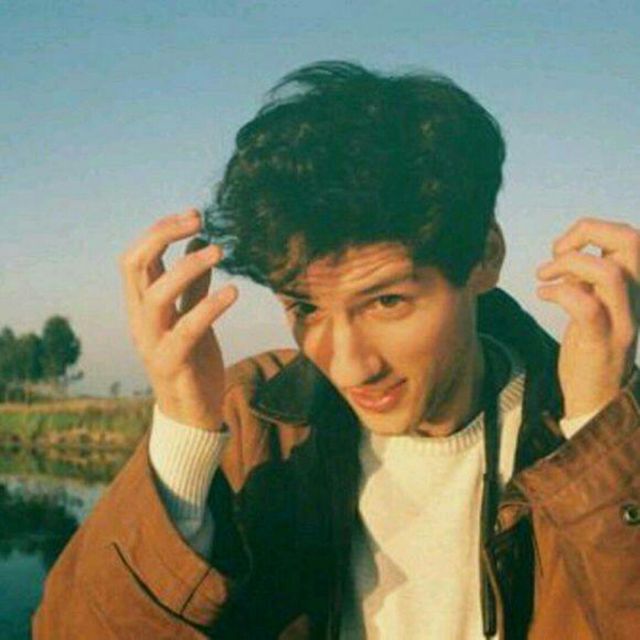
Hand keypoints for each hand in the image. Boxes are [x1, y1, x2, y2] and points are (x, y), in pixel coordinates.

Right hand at [119, 209, 237, 429]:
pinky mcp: (171, 364)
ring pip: (155, 296)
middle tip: (199, 219)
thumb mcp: (191, 315)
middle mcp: (140, 319)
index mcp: (142, 305)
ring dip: (186, 268)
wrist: (191, 413)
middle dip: (163, 235)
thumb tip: (198, 244)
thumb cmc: (192, 360)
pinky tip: (233, 292)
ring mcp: (152, 342)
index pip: (137, 257)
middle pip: (135, 266)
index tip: (195, 214)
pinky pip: (186, 331)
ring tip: (220, 250)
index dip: (160, 231)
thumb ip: (193, 285)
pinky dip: (208, 308)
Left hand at [537, 217, 639, 418]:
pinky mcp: (602, 342)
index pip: (633, 238)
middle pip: (632, 242)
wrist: (599, 401)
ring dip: (568, 264)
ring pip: (610, 273)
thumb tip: (568, 256)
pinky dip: (558, 292)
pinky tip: (542, 294)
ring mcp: (622, 322)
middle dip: (588, 231)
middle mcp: (636, 301)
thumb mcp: (595, 306)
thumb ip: (588, 281)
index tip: (564, 245)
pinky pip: (586, 307)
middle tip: (556, 250)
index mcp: (634, 289)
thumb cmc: (592, 351)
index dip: (596, 229)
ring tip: (544, 275)